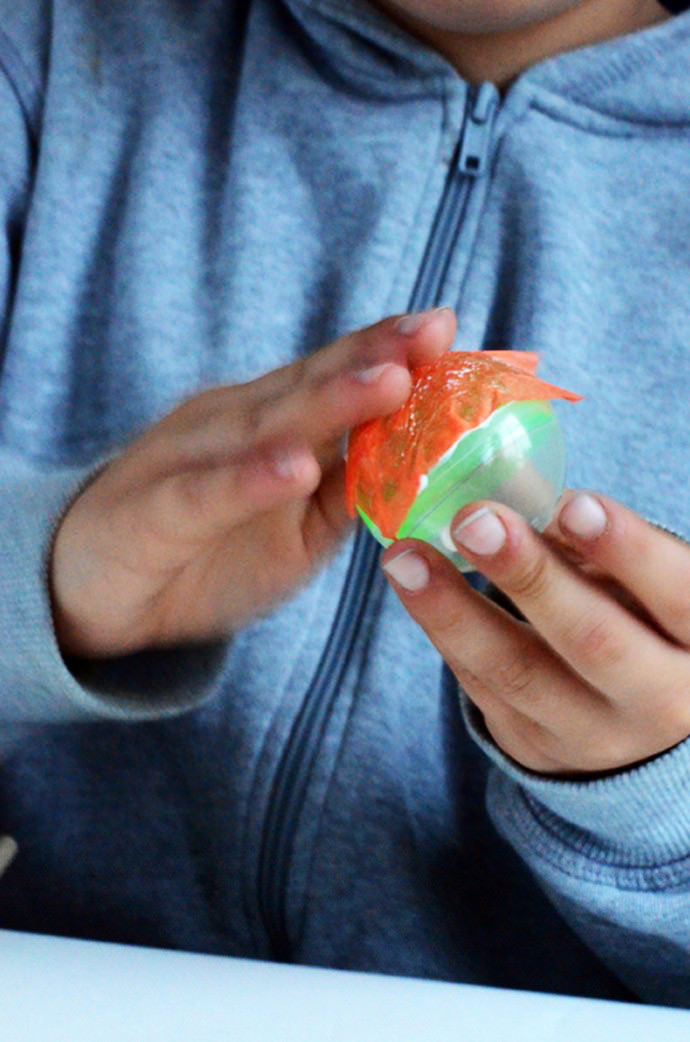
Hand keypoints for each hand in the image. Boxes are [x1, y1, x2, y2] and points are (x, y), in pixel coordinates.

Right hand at [50, 308, 455, 658]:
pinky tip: (291, 467)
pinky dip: (248, 481)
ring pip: (262, 427)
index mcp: (265, 423)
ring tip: (387, 381)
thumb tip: (421, 464)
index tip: (445, 328)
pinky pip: (206, 495)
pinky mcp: (155, 511)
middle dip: (372, 356)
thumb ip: (347, 490)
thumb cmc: (204, 548)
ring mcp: (191, 461)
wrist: (95, 590)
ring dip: (326, 401)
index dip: (386, 351)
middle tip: (433, 331)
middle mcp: (230, 426)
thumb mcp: (295, 526)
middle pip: (307, 385)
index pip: (332, 377)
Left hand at [382, 491, 689, 774]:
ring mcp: (593, 733)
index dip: (629, 551)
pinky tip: (412, 582)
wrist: (637, 729)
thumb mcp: (646, 584)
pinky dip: (445, 631)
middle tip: (475, 521)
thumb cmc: (646, 624)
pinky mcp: (534, 744)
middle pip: (593, 641)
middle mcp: (659, 699)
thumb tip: (522, 489)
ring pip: (519, 673)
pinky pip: (483, 687)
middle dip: (530, 578)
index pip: (679, 596)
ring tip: (406, 559)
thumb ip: (597, 543)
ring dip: (454, 611)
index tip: (575, 505)